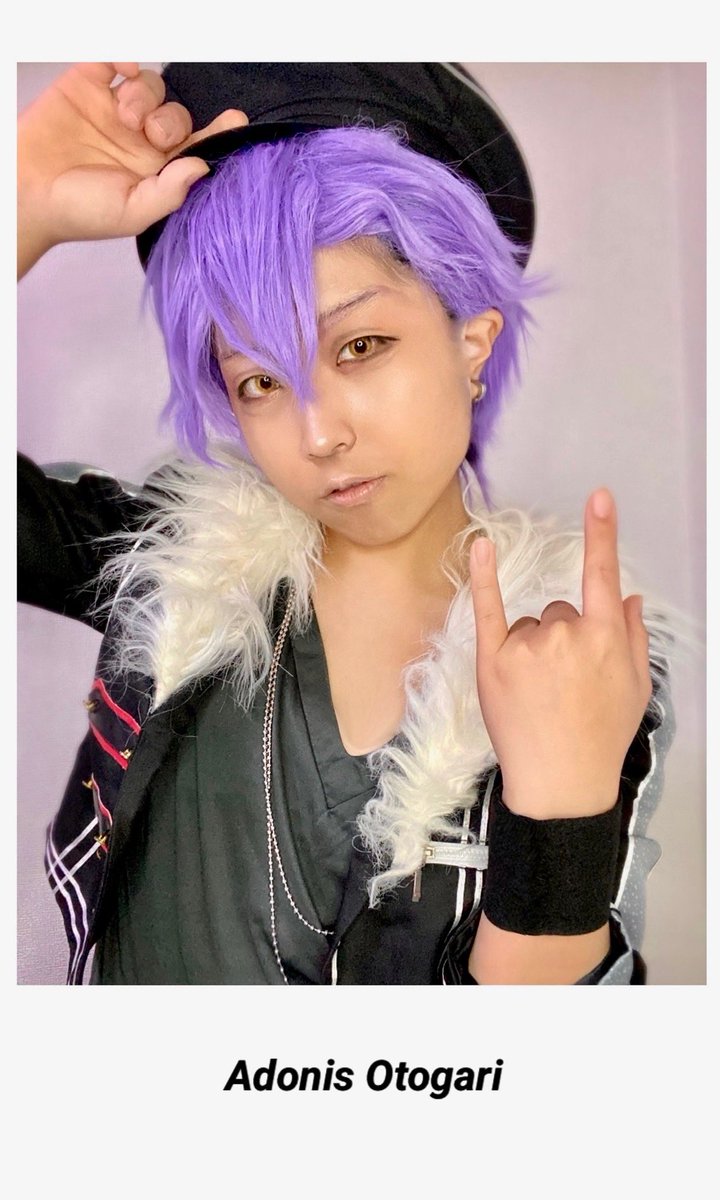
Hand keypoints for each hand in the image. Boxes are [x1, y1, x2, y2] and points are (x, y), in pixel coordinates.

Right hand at [18, 62, 246, 274]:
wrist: (28, 193)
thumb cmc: (80, 211)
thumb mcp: (132, 211)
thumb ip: (170, 191)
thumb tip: (204, 166)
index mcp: (156, 171)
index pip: (196, 146)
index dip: (218, 132)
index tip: (236, 120)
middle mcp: (140, 140)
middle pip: (176, 114)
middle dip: (172, 121)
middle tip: (152, 135)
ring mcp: (115, 111)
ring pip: (152, 86)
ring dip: (147, 97)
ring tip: (124, 117)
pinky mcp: (87, 86)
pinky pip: (115, 61)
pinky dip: (125, 60)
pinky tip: (124, 72)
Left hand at [469, 487, 651, 817]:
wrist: (560, 783)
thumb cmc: (600, 738)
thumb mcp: (635, 688)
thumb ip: (631, 636)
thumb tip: (627, 597)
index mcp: (604, 638)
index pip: (602, 574)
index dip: (602, 533)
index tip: (598, 497)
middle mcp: (564, 635)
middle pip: (561, 611)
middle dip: (564, 638)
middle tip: (565, 684)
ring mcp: (526, 646)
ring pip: (530, 625)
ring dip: (534, 648)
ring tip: (541, 694)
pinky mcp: (493, 661)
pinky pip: (487, 608)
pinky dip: (483, 576)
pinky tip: (482, 548)